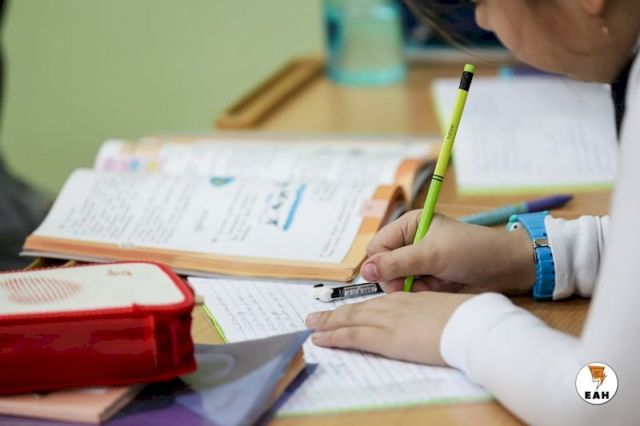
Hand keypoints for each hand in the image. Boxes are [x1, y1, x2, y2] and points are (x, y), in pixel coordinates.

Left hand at [305, 291, 472, 364]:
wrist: (470, 323)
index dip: (358, 308)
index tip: (347, 311)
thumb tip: (431, 322)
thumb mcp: (446, 311)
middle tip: (315, 317)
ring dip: (328, 323)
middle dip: (335, 314)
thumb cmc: (467, 318)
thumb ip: (432, 315)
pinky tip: (319, 339)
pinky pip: (351, 335)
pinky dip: (333, 336)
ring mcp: (387, 320)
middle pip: (357, 309)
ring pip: (349, 319)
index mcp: (408, 299)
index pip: (376, 304)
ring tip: (311, 325)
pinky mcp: (384, 337)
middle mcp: (393, 306)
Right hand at [360, 211, 535, 294]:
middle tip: (416, 283)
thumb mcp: (431, 255)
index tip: (392, 278)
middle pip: (384, 266)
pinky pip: (413, 289)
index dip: (380, 264)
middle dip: (398, 277)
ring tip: (435, 282)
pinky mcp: (430, 277)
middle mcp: (411, 241)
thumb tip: (365, 271)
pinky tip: (442, 286)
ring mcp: (420, 261)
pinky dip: (424, 291)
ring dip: (413, 286)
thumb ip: (396, 263)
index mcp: (409, 225)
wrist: (507, 267)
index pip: (377, 247)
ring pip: (398, 280)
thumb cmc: (472, 251)